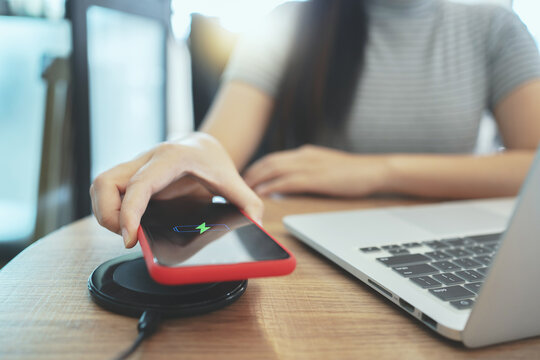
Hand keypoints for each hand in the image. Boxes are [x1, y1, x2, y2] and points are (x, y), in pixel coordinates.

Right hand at [90, 132, 262, 247]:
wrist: (203, 146)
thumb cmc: (215, 162)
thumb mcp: (234, 181)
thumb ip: (248, 202)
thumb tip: (257, 225)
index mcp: (172, 158)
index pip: (140, 184)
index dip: (129, 212)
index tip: (129, 238)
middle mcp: (148, 159)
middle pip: (106, 183)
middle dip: (108, 215)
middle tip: (128, 237)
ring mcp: (135, 166)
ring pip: (101, 185)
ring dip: (105, 213)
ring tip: (127, 232)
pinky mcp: (129, 176)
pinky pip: (107, 191)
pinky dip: (110, 210)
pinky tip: (128, 223)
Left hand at [243, 145, 389, 196]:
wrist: (374, 170)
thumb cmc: (352, 172)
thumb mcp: (324, 167)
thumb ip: (306, 171)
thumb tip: (286, 183)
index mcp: (305, 153)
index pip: (273, 158)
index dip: (256, 168)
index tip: (243, 178)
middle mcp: (303, 156)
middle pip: (268, 162)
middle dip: (250, 174)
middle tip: (235, 186)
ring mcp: (310, 166)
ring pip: (274, 170)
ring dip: (256, 180)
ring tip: (242, 191)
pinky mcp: (316, 178)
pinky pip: (288, 182)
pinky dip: (272, 187)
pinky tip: (262, 194)